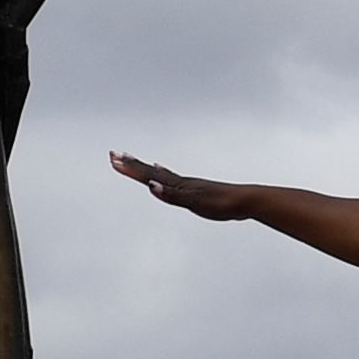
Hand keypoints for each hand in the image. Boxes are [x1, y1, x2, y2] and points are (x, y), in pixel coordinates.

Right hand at [110, 149, 255, 220]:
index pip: (149, 175)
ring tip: (131, 160)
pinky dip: (162, 174)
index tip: (113, 159)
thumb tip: (152, 187)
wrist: (245, 201)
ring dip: (143, 168)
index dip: (131, 169)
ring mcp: (187, 185)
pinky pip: (171, 178)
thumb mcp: (195, 203)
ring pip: (159, 173)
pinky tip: (161, 172)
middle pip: (150, 171)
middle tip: (114, 155)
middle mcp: (180, 182)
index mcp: (178, 185)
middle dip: (131, 164)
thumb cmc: (221, 203)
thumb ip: (172, 196)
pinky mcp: (194, 190)